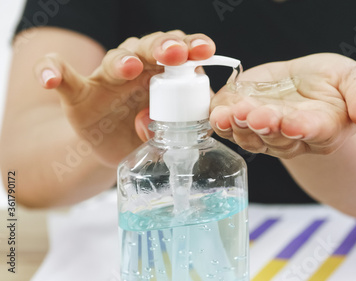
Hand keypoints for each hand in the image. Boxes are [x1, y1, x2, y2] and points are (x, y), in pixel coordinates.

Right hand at [35, 31, 215, 165]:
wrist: (113, 144)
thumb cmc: (148, 130)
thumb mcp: (170, 130)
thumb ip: (177, 123)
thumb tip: (167, 123)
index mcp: (165, 72)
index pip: (180, 54)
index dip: (191, 49)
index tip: (204, 50)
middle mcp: (137, 67)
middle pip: (150, 48)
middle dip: (164, 47)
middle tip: (174, 52)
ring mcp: (105, 78)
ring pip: (115, 59)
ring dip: (122, 61)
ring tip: (130, 67)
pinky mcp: (78, 92)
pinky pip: (62, 76)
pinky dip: (51, 72)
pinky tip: (49, 79)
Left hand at [210, 53, 355, 158]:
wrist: (310, 88)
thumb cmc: (337, 87)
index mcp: (325, 128)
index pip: (315, 130)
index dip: (303, 128)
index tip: (293, 124)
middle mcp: (293, 137)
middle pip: (277, 136)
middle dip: (264, 126)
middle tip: (253, 115)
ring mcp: (266, 132)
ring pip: (250, 135)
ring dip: (237, 126)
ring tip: (227, 114)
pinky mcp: (244, 120)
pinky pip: (230, 126)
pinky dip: (220, 120)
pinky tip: (212, 111)